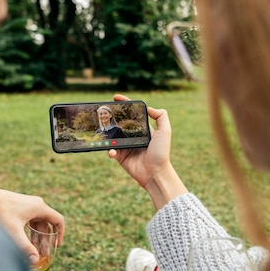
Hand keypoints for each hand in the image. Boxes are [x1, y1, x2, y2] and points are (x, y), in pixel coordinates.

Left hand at [0, 182, 64, 264]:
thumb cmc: (0, 212)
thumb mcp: (14, 232)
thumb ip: (25, 246)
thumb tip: (35, 260)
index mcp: (40, 207)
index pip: (58, 220)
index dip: (60, 234)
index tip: (57, 246)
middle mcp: (36, 205)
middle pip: (47, 225)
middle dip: (46, 240)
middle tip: (43, 254)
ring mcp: (29, 205)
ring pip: (38, 224)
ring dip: (37, 237)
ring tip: (35, 251)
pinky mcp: (21, 207)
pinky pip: (31, 221)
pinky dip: (30, 232)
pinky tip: (26, 242)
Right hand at [108, 94, 187, 208]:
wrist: (156, 173)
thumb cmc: (161, 153)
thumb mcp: (166, 132)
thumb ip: (161, 117)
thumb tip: (149, 107)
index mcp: (143, 129)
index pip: (133, 113)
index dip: (125, 104)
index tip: (115, 97)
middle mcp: (134, 136)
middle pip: (120, 123)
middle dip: (111, 117)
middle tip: (104, 112)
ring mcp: (126, 146)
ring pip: (113, 136)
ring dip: (107, 134)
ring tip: (103, 130)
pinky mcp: (121, 157)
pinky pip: (111, 150)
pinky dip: (109, 149)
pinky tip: (112, 151)